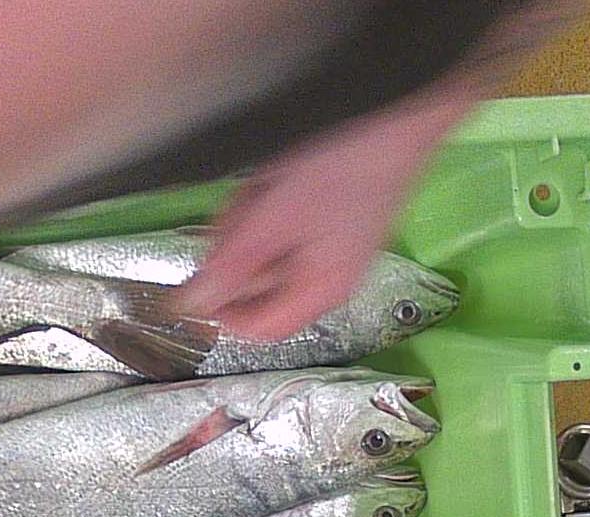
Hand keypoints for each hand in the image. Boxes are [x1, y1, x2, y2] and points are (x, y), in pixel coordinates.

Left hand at [178, 74, 483, 339]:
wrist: (397, 114)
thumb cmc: (340, 169)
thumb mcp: (274, 218)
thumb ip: (231, 264)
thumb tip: (193, 305)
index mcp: (320, 291)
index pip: (262, 329)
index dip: (223, 311)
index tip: (197, 278)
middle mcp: (326, 279)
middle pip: (259, 287)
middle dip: (239, 248)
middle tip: (242, 207)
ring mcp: (327, 248)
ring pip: (265, 252)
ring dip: (250, 220)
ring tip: (263, 184)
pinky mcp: (326, 221)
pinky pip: (280, 227)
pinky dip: (267, 205)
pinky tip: (273, 179)